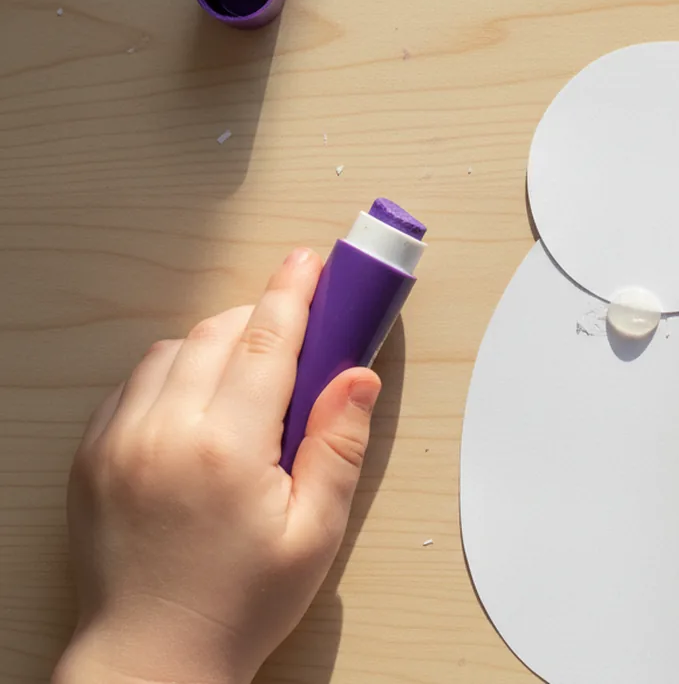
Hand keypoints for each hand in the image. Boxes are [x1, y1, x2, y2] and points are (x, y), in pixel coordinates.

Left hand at [55, 248, 380, 683]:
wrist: (151, 659)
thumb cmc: (238, 604)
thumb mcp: (314, 532)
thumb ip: (338, 445)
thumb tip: (358, 376)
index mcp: (226, 448)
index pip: (267, 340)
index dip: (295, 292)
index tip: (312, 261)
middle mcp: (164, 431)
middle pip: (221, 332)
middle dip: (264, 316)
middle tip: (300, 327)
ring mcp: (119, 439)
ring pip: (174, 349)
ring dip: (219, 344)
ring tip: (252, 380)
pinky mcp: (92, 453)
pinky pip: (136, 381)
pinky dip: (173, 372)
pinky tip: (201, 405)